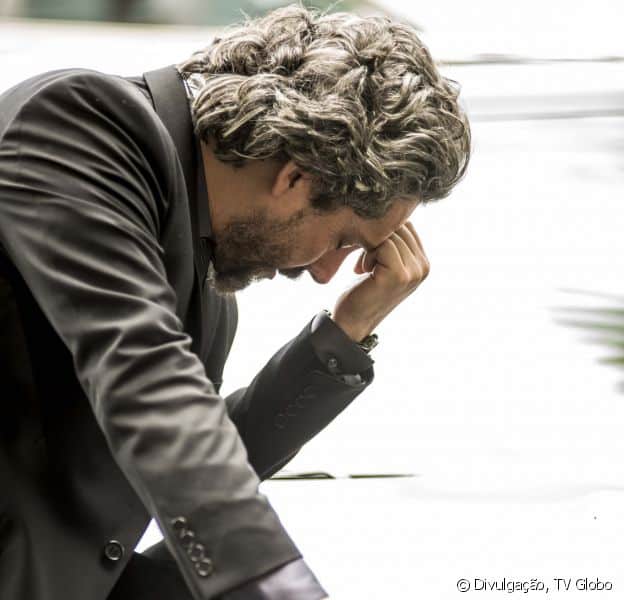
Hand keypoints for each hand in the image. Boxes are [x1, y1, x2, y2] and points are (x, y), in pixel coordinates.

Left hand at [332, 221, 429, 341]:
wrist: (351, 321)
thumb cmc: (363, 289)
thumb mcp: (383, 262)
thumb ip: (393, 241)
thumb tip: (389, 209)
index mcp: (424, 262)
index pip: (407, 224)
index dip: (383, 232)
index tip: (371, 253)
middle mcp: (424, 267)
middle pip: (399, 227)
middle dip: (376, 238)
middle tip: (365, 261)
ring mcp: (414, 272)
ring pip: (389, 235)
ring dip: (370, 247)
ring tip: (365, 267)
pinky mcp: (399, 275)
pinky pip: (382, 245)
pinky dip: (367, 254)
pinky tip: (363, 270)